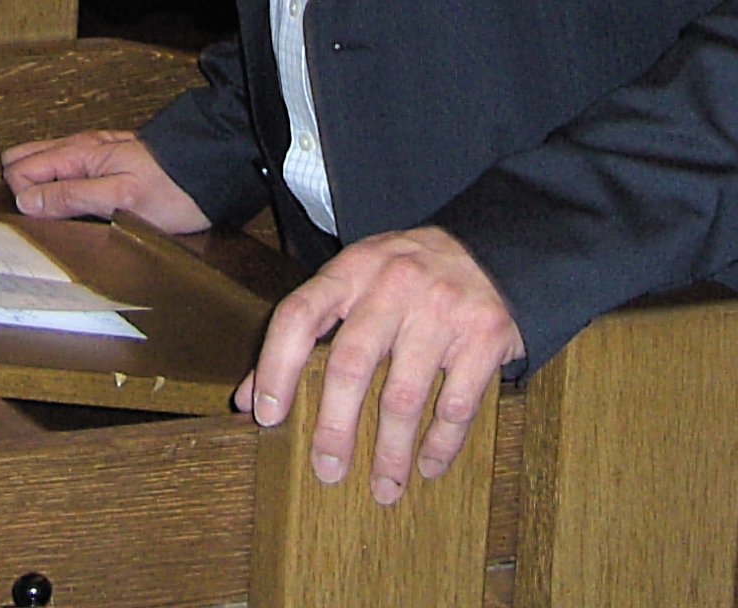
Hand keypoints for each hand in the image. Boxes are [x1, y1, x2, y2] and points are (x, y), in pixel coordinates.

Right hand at [0, 130, 211, 232]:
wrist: (210, 169)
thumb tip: (26, 200)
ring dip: (41, 189)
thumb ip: (70, 196)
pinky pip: (65, 171)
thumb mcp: (119, 198)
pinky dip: (60, 188)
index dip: (22, 197)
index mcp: (78, 153)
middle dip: (23, 188)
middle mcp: (81, 148)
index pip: (18, 168)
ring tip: (59, 216)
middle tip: (44, 217)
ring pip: (43, 165)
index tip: (38, 218)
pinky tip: (75, 207)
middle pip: (24, 161)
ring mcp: (93, 153)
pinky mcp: (107, 162)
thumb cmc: (173, 189)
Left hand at [239, 225, 521, 503]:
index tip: (267, 416)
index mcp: (352, 270)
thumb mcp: (353, 282)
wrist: (489, 251)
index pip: (298, 316)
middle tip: (327, 470)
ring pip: (404, 395)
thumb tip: (248, 399)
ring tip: (383, 487)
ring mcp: (441, 309)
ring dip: (390, 452)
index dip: (275, 367)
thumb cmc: (406, 276)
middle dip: (334, 427)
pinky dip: (440, 444)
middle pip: (350, 363)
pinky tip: (428, 465)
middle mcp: (393, 285)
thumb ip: (305, 331)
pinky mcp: (484, 334)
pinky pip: (457, 403)